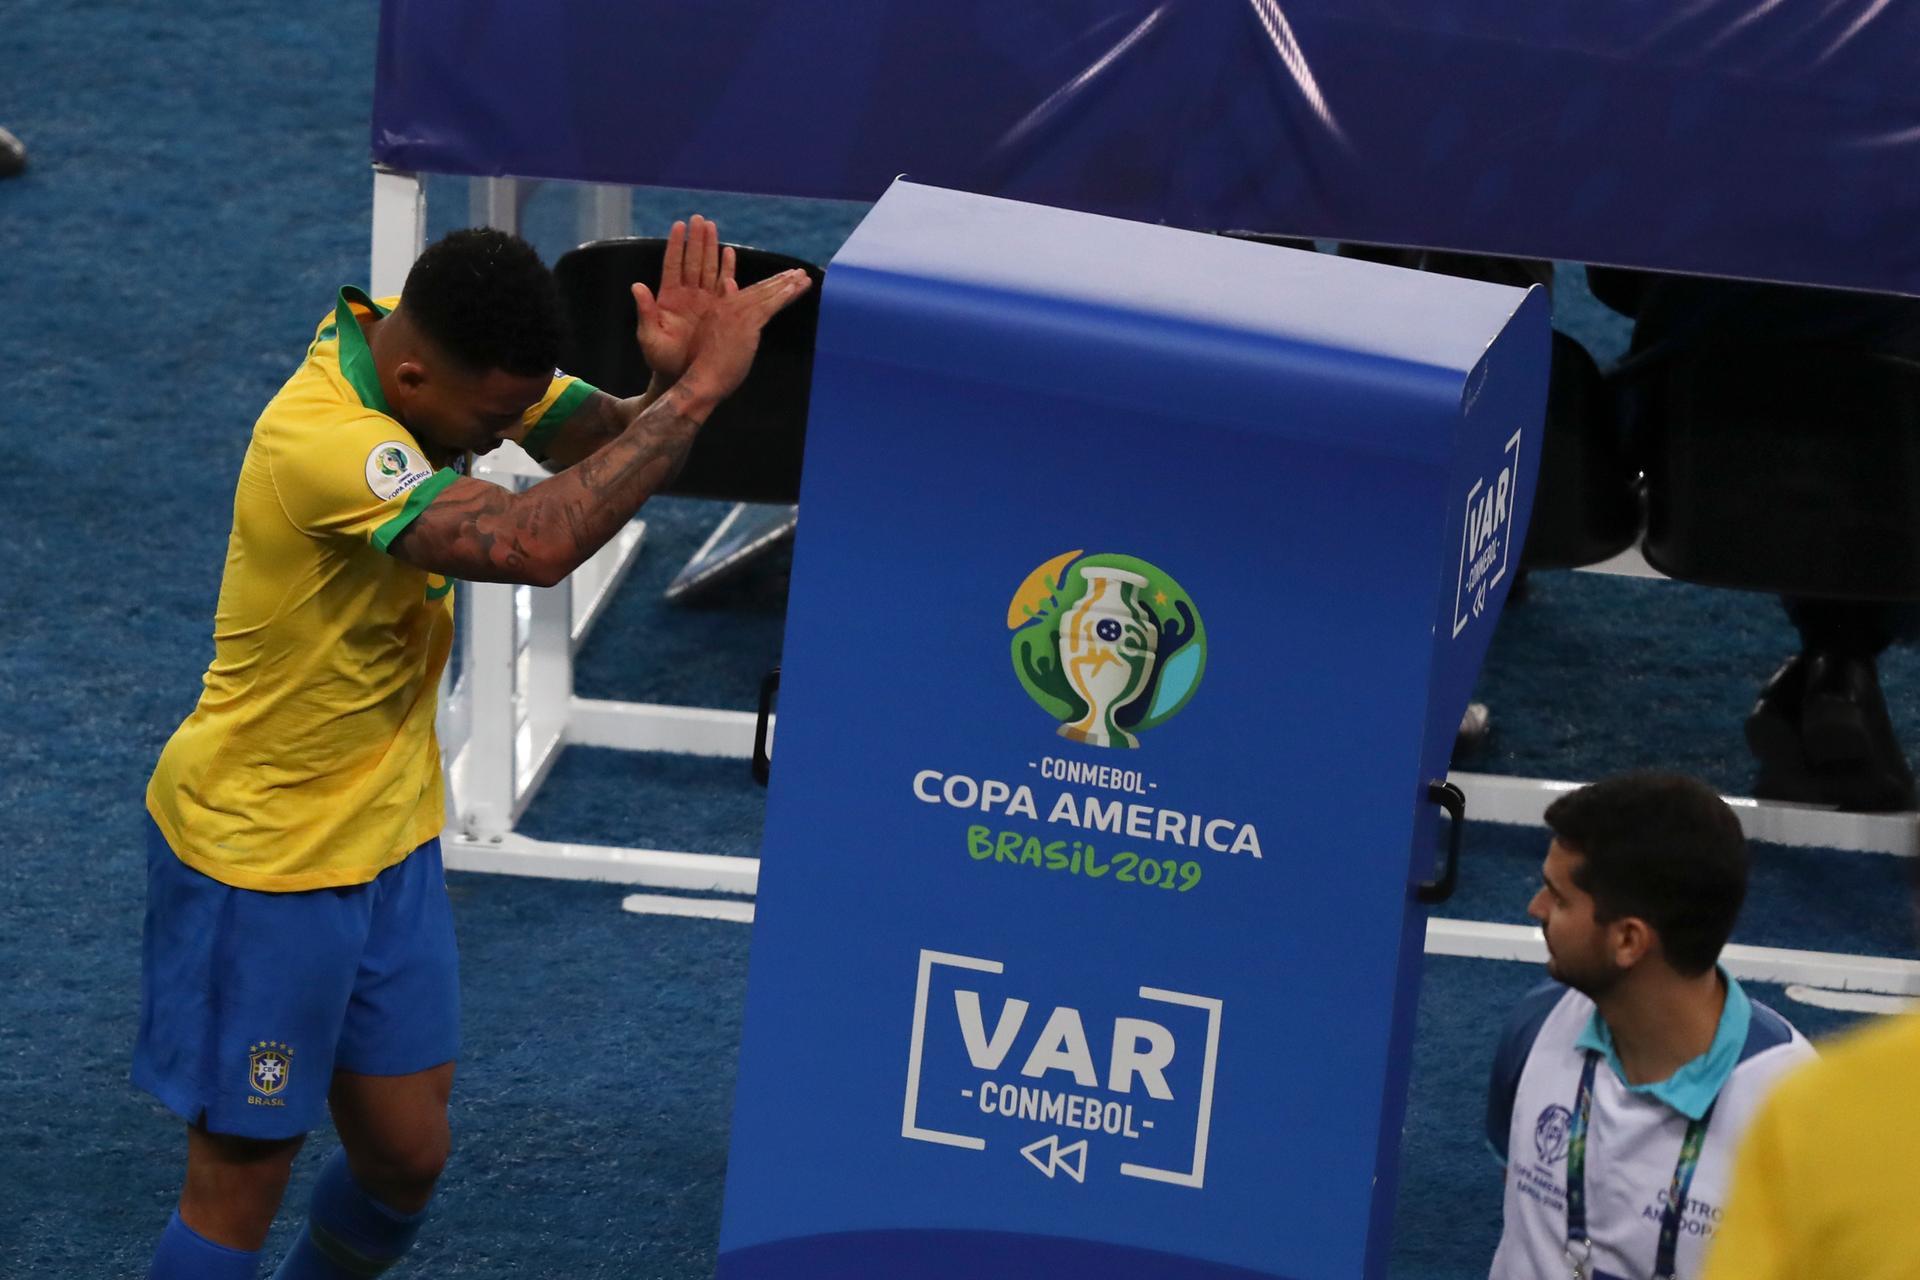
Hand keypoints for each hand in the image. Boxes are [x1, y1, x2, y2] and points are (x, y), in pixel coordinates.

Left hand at [630, 215, 737, 383]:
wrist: (680, 376)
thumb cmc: (661, 358)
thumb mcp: (649, 337)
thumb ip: (645, 312)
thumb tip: (637, 287)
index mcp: (668, 297)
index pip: (672, 265)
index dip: (676, 245)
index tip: (679, 225)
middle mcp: (687, 295)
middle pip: (693, 261)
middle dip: (696, 240)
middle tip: (700, 219)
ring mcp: (703, 302)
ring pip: (708, 269)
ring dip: (711, 248)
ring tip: (712, 226)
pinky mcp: (718, 311)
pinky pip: (724, 287)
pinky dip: (727, 270)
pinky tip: (730, 254)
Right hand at [675, 269, 813, 415]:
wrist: (701, 379)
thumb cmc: (704, 365)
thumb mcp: (710, 334)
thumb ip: (722, 313)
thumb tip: (730, 289)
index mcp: (719, 307)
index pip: (749, 292)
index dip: (768, 284)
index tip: (783, 278)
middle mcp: (728, 305)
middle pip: (760, 289)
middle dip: (781, 280)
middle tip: (800, 272)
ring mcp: (738, 313)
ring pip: (767, 294)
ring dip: (788, 284)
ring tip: (804, 277)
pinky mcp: (747, 323)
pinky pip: (768, 306)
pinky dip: (782, 296)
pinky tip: (795, 288)